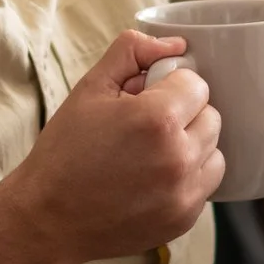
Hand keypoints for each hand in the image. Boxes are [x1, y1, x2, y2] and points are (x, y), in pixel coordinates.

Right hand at [0, 30, 222, 263]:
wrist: (48, 219)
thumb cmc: (65, 151)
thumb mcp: (90, 88)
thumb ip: (132, 52)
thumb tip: (174, 44)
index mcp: (157, 119)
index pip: (196, 84)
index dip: (170, 86)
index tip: (147, 98)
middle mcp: (179, 156)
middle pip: (211, 116)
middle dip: (184, 113)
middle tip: (146, 125)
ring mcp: (185, 192)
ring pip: (214, 150)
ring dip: (191, 144)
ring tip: (153, 151)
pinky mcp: (185, 218)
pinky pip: (206, 183)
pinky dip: (188, 175)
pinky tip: (154, 177)